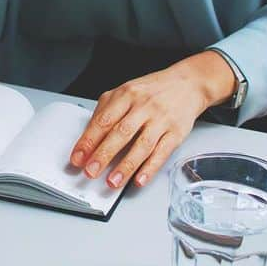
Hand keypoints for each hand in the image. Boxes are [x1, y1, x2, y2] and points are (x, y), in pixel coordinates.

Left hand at [69, 51, 236, 188]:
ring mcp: (161, 120)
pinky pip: (162, 153)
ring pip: (141, 145)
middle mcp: (143, 107)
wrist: (188, 83)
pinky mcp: (176, 133)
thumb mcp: (126, 92)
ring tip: (112, 182)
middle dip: (103, 155)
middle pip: (120, 133)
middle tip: (90, 172)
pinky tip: (139, 180)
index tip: (78, 158)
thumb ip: (106, 112)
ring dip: (125, 166)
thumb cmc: (152, 91)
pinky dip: (150, 168)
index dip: (88, 141)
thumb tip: (88, 138)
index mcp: (126, 95)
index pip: (103, 120)